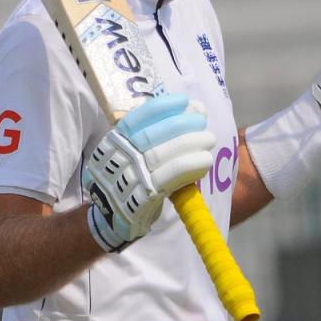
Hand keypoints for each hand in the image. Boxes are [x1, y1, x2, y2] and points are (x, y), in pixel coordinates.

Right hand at [82, 94, 215, 251]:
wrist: (111, 218)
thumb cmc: (128, 180)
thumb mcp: (130, 154)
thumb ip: (154, 136)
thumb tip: (191, 110)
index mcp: (114, 143)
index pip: (136, 119)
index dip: (162, 107)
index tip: (184, 101)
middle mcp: (118, 157)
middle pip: (152, 135)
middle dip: (181, 123)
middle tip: (202, 121)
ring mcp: (129, 177)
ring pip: (162, 154)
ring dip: (191, 143)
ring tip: (209, 139)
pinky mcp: (143, 198)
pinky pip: (170, 177)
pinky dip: (190, 165)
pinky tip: (205, 159)